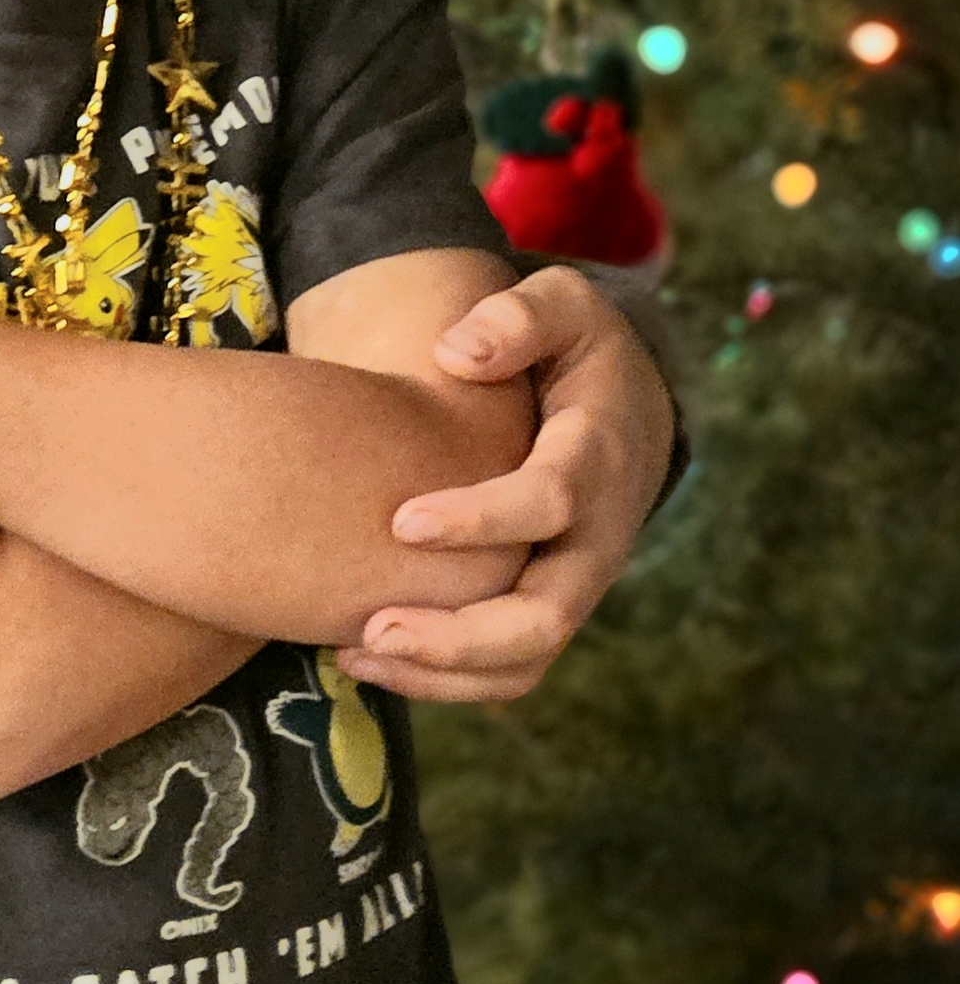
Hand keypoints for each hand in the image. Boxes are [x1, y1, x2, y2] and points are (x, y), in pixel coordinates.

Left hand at [337, 264, 675, 702]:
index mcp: (598, 455)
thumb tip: (459, 352)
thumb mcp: (562, 304)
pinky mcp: (548, 604)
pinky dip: (448, 678)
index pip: (552, 501)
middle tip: (372, 629)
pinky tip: (369, 658)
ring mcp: (574, 581)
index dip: (483, 518)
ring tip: (353, 655)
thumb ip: (518, 317)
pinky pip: (510, 667)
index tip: (402, 521)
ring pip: (527, 660)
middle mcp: (596, 536)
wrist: (630, 408)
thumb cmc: (576, 348)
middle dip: (462, 636)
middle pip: (547, 615)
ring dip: (445, 672)